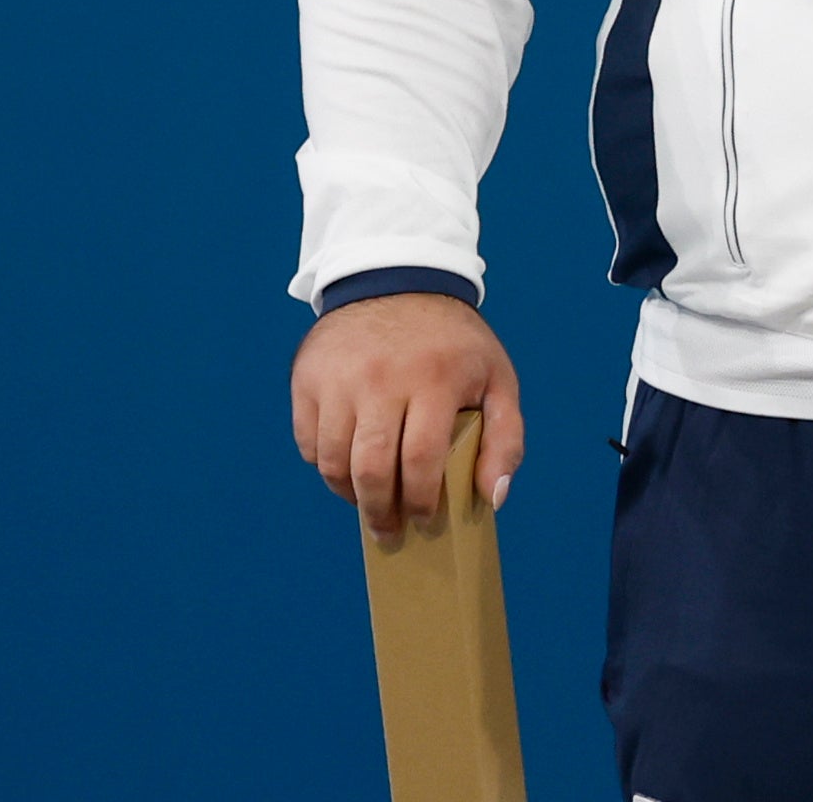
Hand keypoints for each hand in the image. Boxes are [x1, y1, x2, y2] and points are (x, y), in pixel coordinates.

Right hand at [291, 292, 526, 543]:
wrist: (397, 281)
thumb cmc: (453, 344)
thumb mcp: (496, 378)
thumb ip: (505, 438)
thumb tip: (492, 497)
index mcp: (434, 379)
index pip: (421, 460)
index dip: (421, 501)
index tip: (425, 520)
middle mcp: (381, 379)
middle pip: (370, 468)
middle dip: (379, 512)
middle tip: (388, 532)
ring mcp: (339, 378)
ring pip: (332, 461)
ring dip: (349, 494)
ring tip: (368, 503)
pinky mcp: (308, 378)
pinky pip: (308, 442)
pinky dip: (324, 464)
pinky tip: (346, 466)